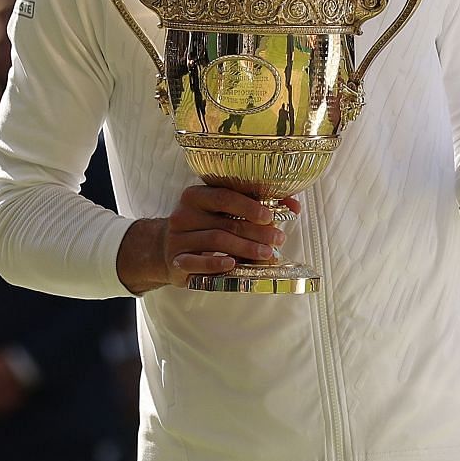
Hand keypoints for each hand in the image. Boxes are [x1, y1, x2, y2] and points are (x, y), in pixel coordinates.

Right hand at [118, 186, 300, 291]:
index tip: (270, 216)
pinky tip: (232, 264)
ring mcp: (177, 239)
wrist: (165, 249)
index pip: (224, 197)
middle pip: (225, 222)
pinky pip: (195, 262)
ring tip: (267, 254)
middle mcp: (184, 215)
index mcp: (196, 196)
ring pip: (216, 241)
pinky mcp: (176, 261)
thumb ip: (256, 207)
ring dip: (245, 248)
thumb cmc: (205, 227)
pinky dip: (214, 263)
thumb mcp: (225, 214)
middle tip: (278, 239)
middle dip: (256, 232)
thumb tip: (294, 205)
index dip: (249, 206)